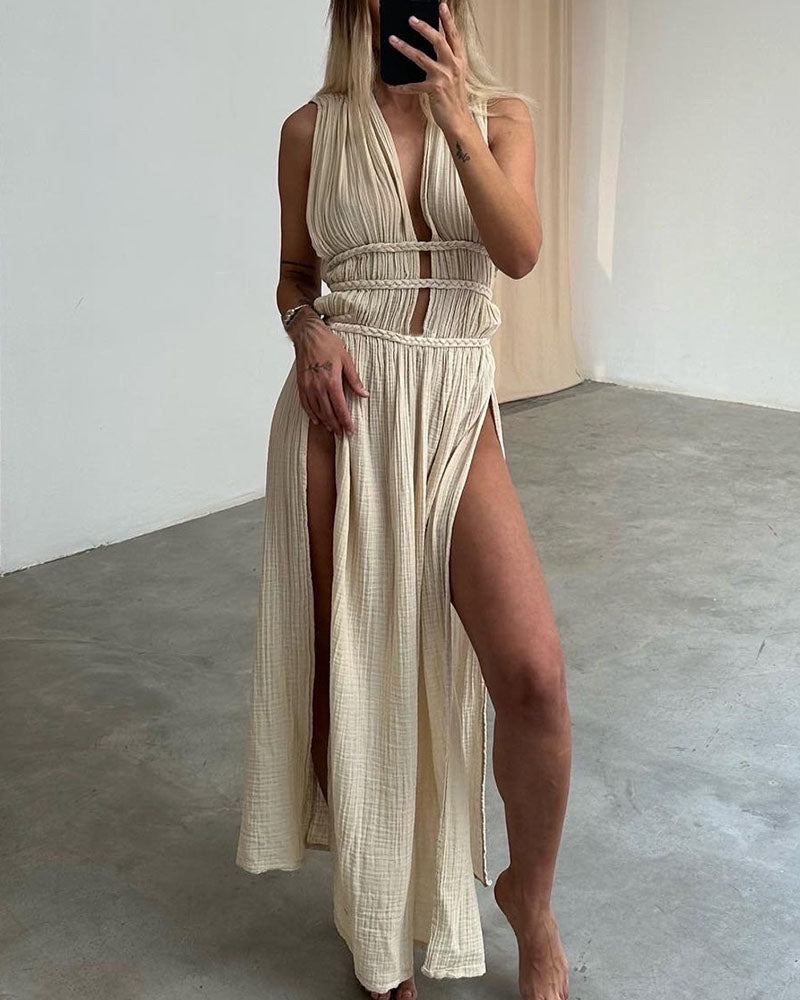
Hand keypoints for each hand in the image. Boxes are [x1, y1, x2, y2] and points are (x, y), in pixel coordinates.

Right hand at [289, 312, 368, 435]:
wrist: (308, 335)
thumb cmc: (328, 344)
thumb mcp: (346, 359)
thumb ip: (354, 379)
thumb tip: (364, 394)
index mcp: (332, 381)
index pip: (340, 408)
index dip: (346, 421)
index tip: (350, 430)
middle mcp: (318, 387)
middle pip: (328, 413)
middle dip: (336, 425)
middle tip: (342, 434)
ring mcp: (308, 387)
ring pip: (317, 411)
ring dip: (325, 422)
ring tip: (332, 428)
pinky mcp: (301, 384)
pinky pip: (305, 404)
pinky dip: (312, 414)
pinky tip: (317, 419)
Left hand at [386, 2, 469, 131]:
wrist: (459, 121)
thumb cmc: (454, 99)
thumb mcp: (455, 76)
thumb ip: (447, 61)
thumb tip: (432, 47)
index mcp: (459, 61)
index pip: (454, 36)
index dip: (448, 20)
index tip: (442, 5)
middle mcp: (453, 66)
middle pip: (438, 40)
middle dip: (424, 27)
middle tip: (411, 19)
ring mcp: (444, 77)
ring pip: (421, 57)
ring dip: (405, 48)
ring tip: (393, 40)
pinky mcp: (435, 90)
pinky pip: (414, 86)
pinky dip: (402, 87)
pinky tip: (392, 86)